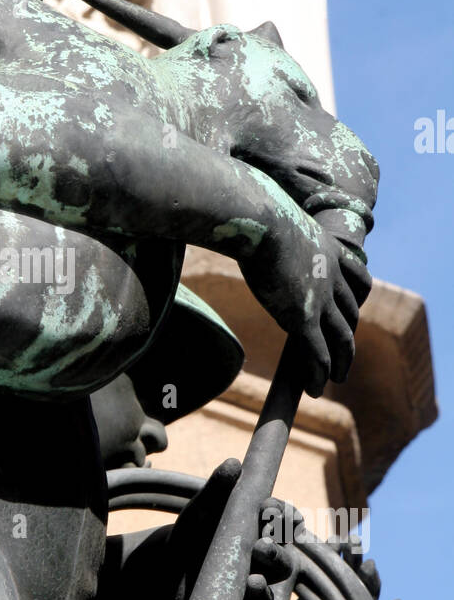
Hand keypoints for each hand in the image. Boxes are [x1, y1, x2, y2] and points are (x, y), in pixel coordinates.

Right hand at [240, 209, 370, 395]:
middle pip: (350, 314)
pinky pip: (318, 354)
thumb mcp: (271, 217)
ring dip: (341, 363)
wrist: (260, 218)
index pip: (358, 280)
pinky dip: (319, 374)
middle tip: (344, 354)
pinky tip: (314, 388)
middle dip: (349, 338)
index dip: (357, 298)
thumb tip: (240, 221)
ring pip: (342, 339)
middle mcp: (332, 277)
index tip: (353, 309)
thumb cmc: (253, 211)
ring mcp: (321, 299)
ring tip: (336, 379)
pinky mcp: (303, 318)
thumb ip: (267, 227)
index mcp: (330, 250)